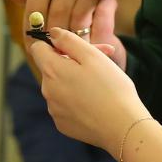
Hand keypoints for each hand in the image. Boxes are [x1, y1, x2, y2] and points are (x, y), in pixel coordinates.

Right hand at [0, 0, 123, 71]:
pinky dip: (106, 5)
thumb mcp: (45, 23)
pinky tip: (105, 1)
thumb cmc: (67, 44)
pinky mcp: (102, 54)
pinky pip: (104, 20)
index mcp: (37, 40)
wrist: (97, 80)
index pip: (34, 10)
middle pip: (60, 8)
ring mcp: (78, 53)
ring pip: (82, 11)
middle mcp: (55, 49)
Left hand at [31, 26, 148, 150]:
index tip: (74, 47)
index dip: (55, 43)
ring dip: (75, 80)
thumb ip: (69, 40)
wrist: (122, 127)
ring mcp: (53, 110)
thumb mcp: (92, 56)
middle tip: (100, 61)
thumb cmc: (111, 88)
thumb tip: (53, 34)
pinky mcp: (62, 124)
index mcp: (52, 71)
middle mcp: (47, 91)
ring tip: (101, 83)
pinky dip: (77, 100)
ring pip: (59, 86)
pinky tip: (96, 102)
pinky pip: (65, 105)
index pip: (38, 48)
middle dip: (71, 62)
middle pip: (52, 68)